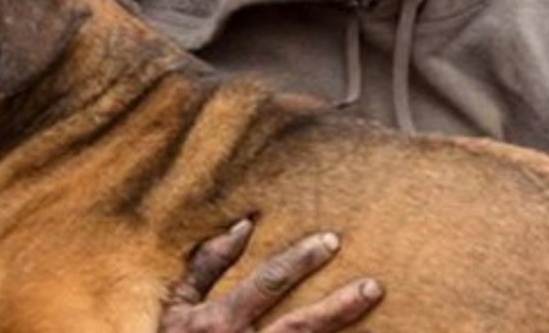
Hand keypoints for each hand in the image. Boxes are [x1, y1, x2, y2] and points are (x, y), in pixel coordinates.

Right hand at [159, 219, 382, 331]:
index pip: (268, 284)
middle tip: (372, 286)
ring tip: (370, 311)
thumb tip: (244, 226)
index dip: (300, 261)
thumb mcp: (176, 306)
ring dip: (340, 331)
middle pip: (299, 326)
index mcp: (218, 321)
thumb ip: (206, 265)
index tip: (330, 241)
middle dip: (338, 306)